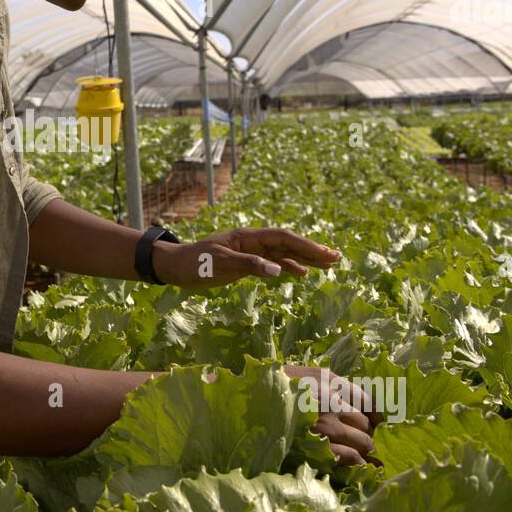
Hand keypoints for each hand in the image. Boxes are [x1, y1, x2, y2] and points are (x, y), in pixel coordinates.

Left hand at [152, 226, 341, 289]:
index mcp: (247, 237)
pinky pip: (273, 261)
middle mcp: (252, 241)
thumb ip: (249, 266)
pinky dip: (289, 266)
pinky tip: (301, 274)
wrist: (175, 266)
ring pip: (283, 252)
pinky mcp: (245, 262)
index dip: (305, 245)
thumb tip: (278, 271)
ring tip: (327, 264)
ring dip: (304, 257)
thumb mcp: (219, 265)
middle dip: (312, 250)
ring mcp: (250, 251)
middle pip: (288, 243)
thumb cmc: (194, 264)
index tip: (324, 254)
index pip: (282, 238)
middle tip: (336, 257)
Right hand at [283, 365, 382, 467]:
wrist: (247, 406)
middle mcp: (331, 400)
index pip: (368, 401)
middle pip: (367, 424)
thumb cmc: (277, 391)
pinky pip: (351, 458)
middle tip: (361, 441)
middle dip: (366, 435)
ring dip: (364, 449)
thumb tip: (373, 412)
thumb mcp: (306, 377)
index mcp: (329, 380)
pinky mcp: (319, 446)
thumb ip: (334, 386)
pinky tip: (355, 463)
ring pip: (364, 442)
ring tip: (358, 452)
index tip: (374, 422)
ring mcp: (325, 425)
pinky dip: (358, 463)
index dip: (375, 415)